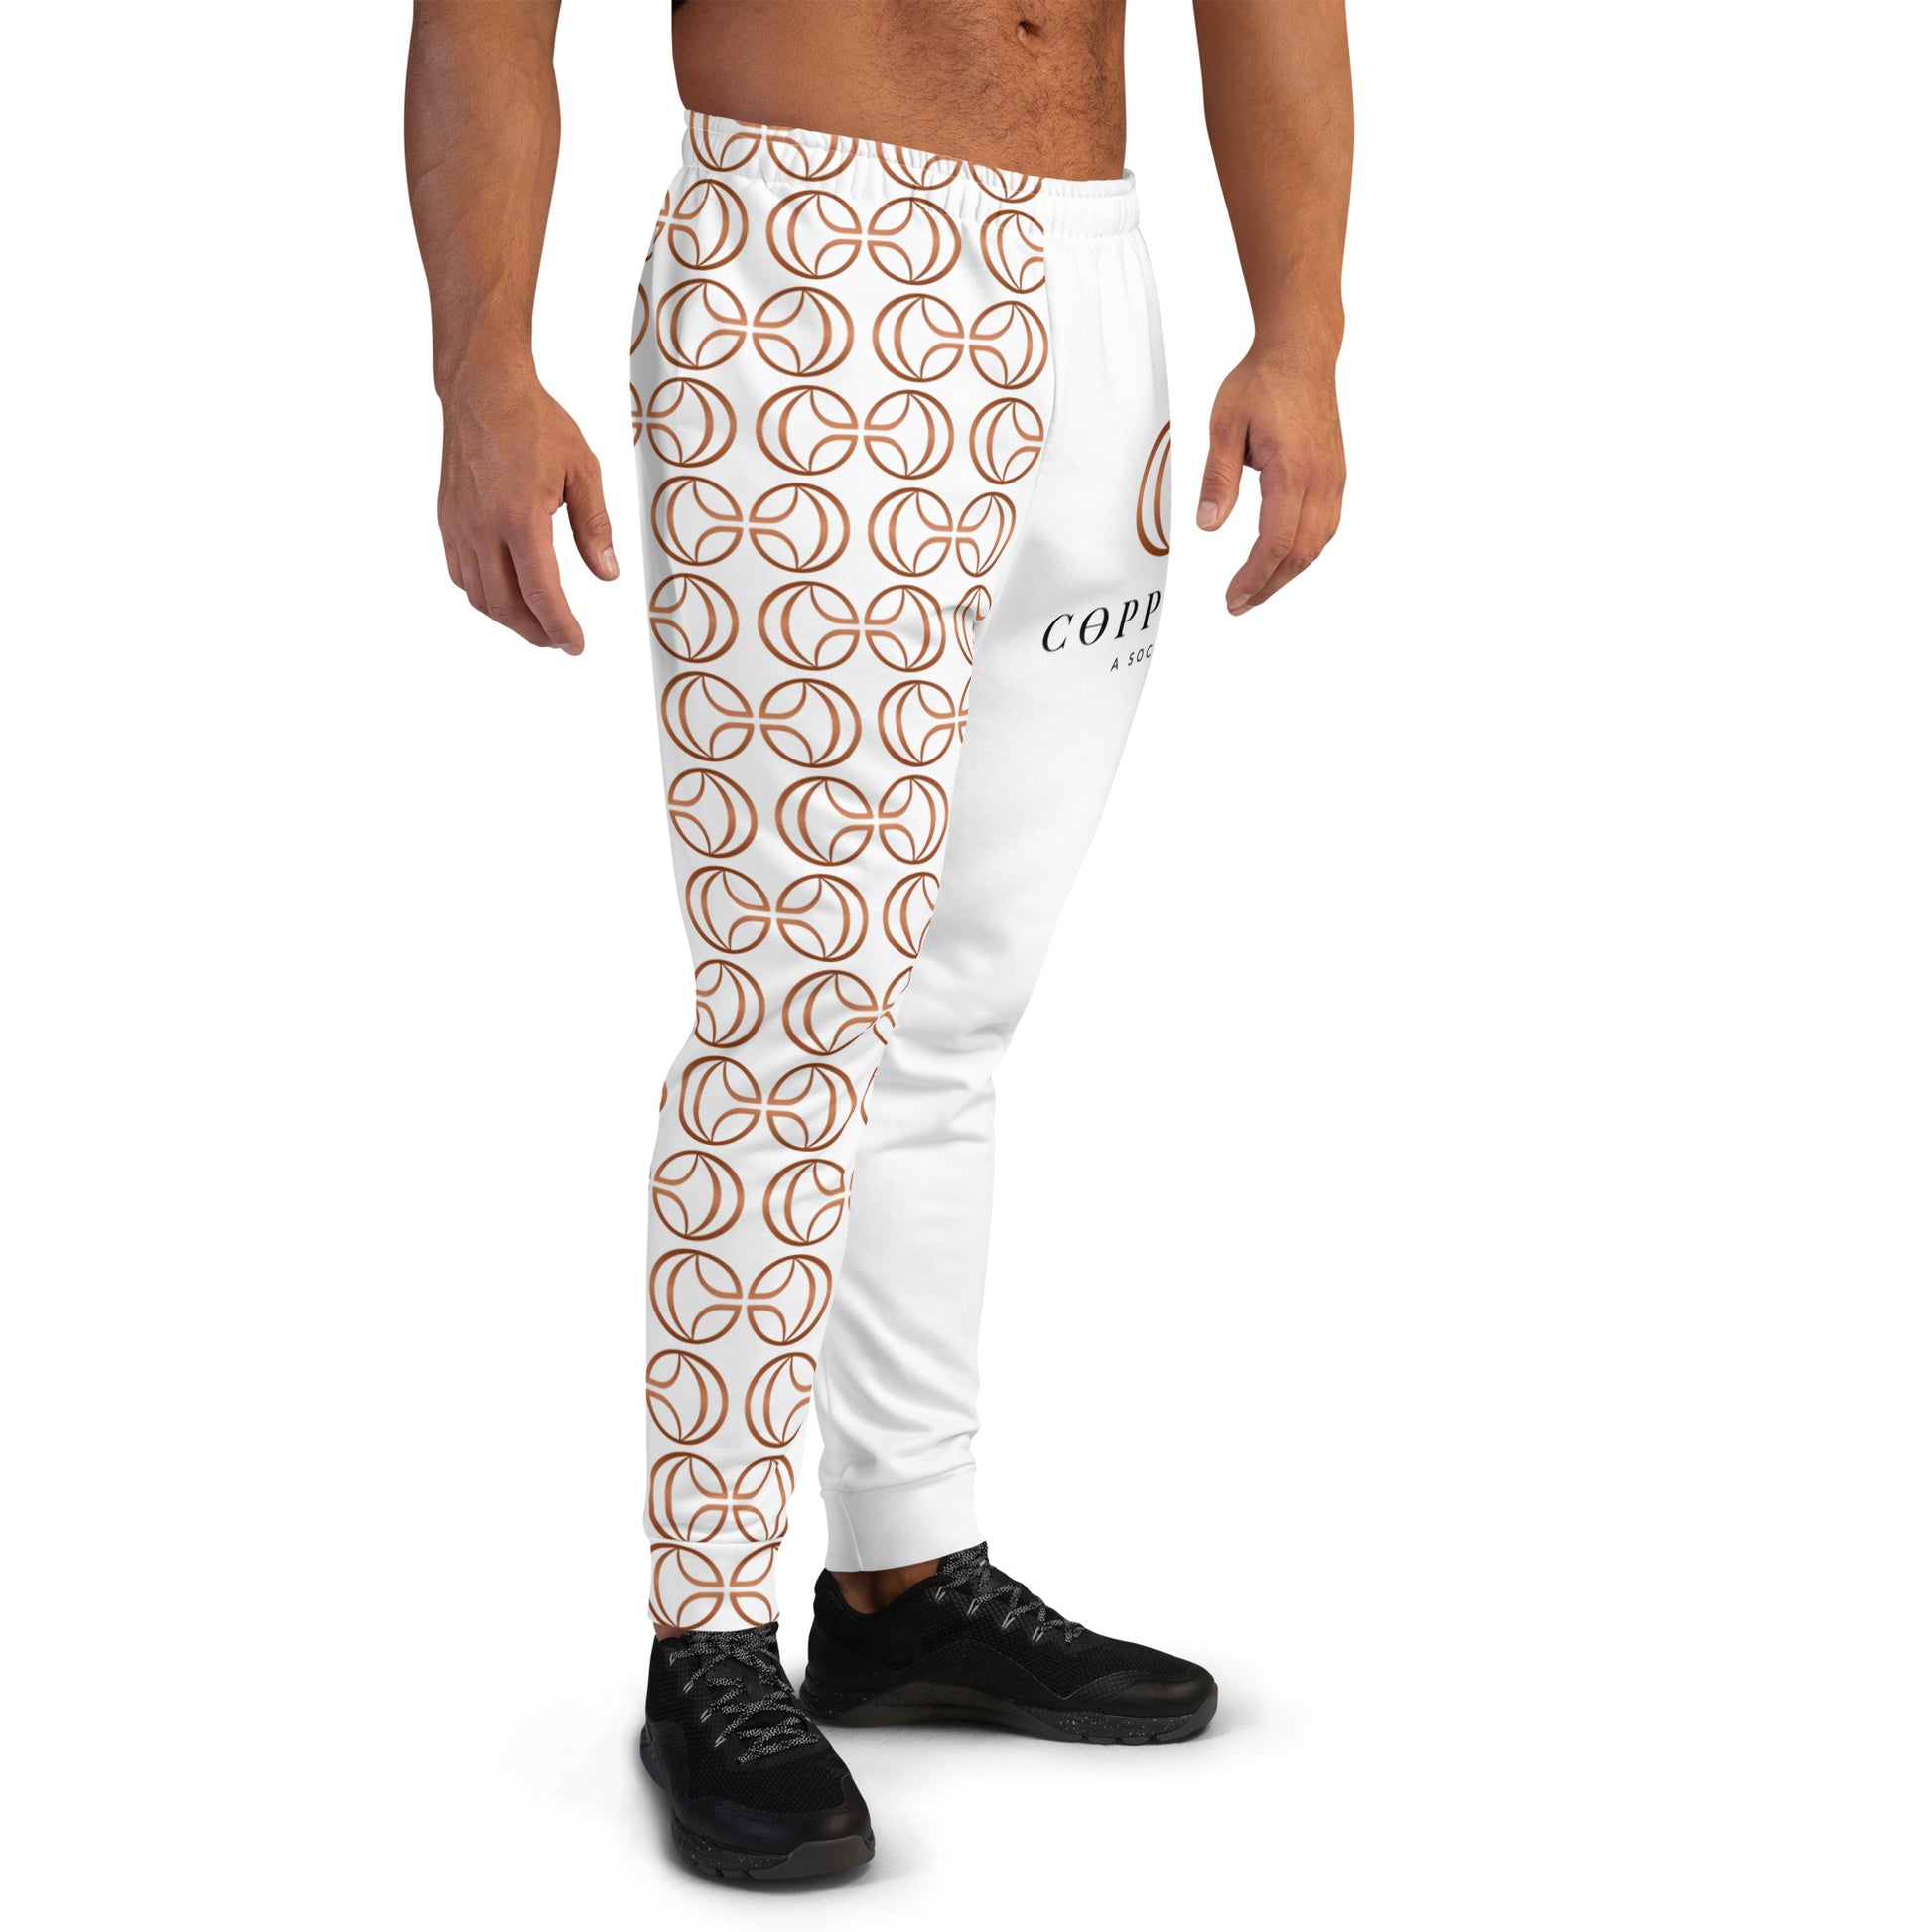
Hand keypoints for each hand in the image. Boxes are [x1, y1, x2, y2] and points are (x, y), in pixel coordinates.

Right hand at [437, 371, 616, 654]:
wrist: (483, 388)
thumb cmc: (534, 421)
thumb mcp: (583, 470)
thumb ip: (595, 527)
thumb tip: (607, 574)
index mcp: (521, 518)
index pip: (542, 594)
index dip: (561, 628)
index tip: (575, 645)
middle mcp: (483, 528)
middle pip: (507, 606)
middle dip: (536, 633)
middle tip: (560, 641)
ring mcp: (459, 526)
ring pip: (479, 596)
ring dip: (509, 619)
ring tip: (537, 624)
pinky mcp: (447, 519)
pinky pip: (460, 574)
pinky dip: (483, 596)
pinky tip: (504, 595)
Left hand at [1196, 348, 1344, 614]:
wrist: (1301, 351)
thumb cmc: (1261, 382)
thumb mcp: (1224, 426)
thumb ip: (1218, 478)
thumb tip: (1208, 526)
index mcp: (1292, 469)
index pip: (1276, 541)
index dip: (1254, 576)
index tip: (1232, 597)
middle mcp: (1321, 478)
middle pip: (1300, 553)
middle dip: (1268, 585)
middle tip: (1237, 605)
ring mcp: (1334, 478)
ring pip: (1318, 544)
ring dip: (1288, 573)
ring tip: (1256, 590)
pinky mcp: (1336, 475)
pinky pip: (1326, 526)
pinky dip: (1304, 551)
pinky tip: (1282, 560)